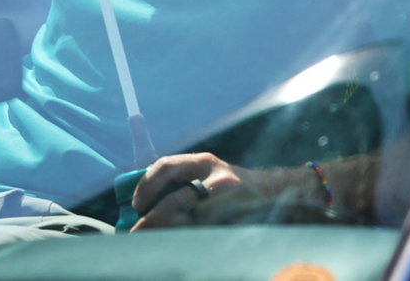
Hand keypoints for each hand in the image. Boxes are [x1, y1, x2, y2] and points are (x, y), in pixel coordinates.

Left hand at [129, 152, 263, 230]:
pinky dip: (190, 240)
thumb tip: (142, 205)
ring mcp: (231, 202)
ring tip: (154, 242)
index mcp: (205, 163)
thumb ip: (180, 182)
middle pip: (179, 199)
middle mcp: (218, 179)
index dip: (147, 185)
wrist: (273, 194)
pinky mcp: (238, 222)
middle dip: (154, 217)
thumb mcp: (207, 174)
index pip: (167, 167)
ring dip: (170, 232)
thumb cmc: (229, 187)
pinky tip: (179, 246)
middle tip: (138, 231)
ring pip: (192, 221)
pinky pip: (208, 233)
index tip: (136, 205)